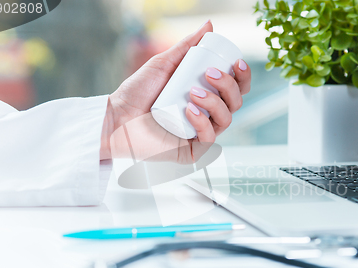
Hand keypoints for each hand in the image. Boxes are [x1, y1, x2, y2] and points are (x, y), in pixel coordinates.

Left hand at [100, 20, 250, 161]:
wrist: (115, 117)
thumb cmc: (136, 94)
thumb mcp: (163, 64)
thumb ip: (186, 46)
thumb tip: (208, 26)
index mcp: (205, 96)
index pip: (234, 88)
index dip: (242, 77)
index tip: (236, 63)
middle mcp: (205, 115)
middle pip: (235, 103)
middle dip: (229, 86)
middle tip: (209, 74)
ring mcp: (199, 133)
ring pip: (226, 119)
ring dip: (215, 102)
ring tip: (192, 92)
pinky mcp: (192, 151)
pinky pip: (209, 139)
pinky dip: (202, 123)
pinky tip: (189, 110)